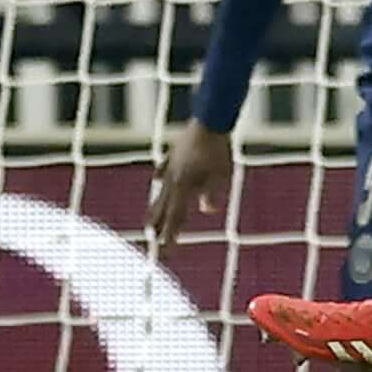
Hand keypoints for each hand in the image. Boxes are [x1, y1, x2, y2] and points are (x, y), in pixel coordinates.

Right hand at [145, 121, 234, 245]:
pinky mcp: (174, 153)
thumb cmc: (218, 150)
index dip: (171, 235)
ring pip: (162, 192)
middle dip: (161, 226)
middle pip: (165, 208)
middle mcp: (173, 179)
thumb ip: (212, 194)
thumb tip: (207, 211)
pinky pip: (165, 169)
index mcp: (184, 186)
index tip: (166, 250)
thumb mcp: (222, 175)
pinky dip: (161, 177)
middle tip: (154, 243)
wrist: (209, 121)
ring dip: (157, 208)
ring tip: (149, 221)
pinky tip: (158, 180)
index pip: (176, 217)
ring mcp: (171, 166)